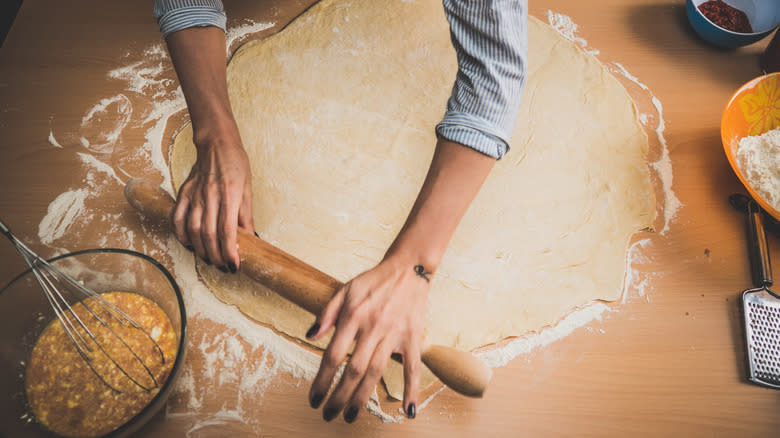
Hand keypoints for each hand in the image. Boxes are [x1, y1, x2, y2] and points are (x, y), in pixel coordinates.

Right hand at [172, 129, 253, 271]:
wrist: (217, 144)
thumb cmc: (236, 165)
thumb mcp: (248, 190)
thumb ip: (246, 216)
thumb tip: (250, 239)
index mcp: (230, 194)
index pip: (228, 230)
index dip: (230, 252)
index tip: (234, 265)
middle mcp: (210, 195)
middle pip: (209, 235)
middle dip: (216, 256)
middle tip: (223, 267)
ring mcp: (195, 194)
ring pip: (193, 230)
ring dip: (200, 250)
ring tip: (209, 259)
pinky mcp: (184, 193)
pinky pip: (177, 218)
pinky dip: (181, 235)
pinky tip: (189, 244)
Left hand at [306, 256, 430, 422]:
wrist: (409, 268)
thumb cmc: (374, 281)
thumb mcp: (345, 289)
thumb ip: (326, 313)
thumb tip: (309, 336)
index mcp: (353, 316)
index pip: (333, 355)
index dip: (322, 380)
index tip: (314, 399)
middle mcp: (373, 327)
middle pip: (353, 369)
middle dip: (339, 396)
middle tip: (328, 415)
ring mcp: (394, 333)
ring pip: (376, 371)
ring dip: (363, 397)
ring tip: (350, 416)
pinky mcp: (412, 337)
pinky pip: (412, 367)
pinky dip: (411, 388)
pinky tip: (407, 410)